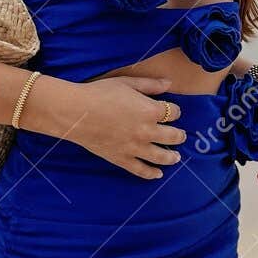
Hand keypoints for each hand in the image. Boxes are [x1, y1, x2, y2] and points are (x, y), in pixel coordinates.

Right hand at [63, 75, 185, 178]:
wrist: (76, 112)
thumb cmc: (99, 93)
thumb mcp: (127, 83)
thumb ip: (150, 85)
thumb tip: (169, 83)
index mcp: (150, 110)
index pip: (173, 112)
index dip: (175, 111)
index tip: (173, 111)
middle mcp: (147, 131)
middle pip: (173, 136)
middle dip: (179, 135)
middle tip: (181, 136)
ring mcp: (135, 147)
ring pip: (161, 156)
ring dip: (172, 157)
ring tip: (176, 158)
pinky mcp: (122, 159)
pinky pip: (141, 170)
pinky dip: (151, 173)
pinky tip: (158, 174)